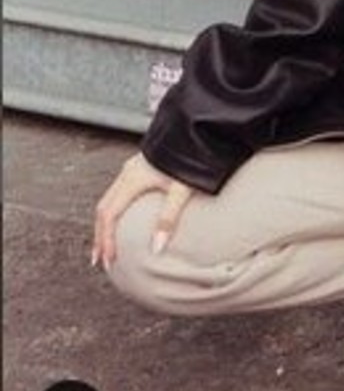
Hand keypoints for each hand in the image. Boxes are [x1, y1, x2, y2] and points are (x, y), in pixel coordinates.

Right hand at [92, 152, 195, 270]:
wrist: (196, 130)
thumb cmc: (191, 157)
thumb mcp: (182, 190)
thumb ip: (169, 219)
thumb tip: (156, 248)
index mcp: (132, 179)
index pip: (109, 215)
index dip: (106, 240)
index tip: (109, 260)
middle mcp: (127, 173)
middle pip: (103, 209)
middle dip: (100, 236)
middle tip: (102, 259)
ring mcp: (131, 168)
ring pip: (108, 200)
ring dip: (105, 224)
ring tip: (107, 245)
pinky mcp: (139, 166)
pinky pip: (118, 193)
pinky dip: (114, 211)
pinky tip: (122, 220)